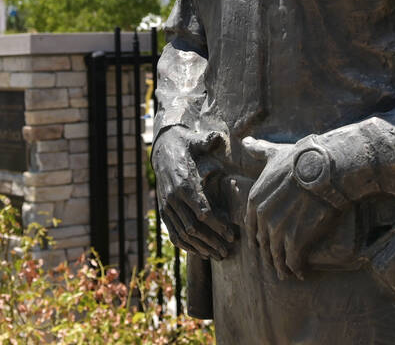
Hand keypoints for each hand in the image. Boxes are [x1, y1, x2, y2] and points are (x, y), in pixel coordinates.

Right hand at [151, 127, 233, 259]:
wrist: (162, 148)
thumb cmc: (186, 144)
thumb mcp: (197, 140)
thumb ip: (208, 141)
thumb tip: (219, 138)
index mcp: (184, 182)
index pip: (202, 211)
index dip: (218, 226)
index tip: (232, 234)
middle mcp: (173, 197)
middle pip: (194, 227)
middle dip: (212, 241)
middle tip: (228, 250)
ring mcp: (166, 205)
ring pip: (183, 234)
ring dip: (201, 247)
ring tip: (218, 255)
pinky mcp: (163, 210)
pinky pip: (173, 233)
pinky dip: (186, 246)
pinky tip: (200, 253)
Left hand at [242, 137, 343, 280]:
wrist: (327, 169)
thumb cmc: (303, 159)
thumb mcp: (275, 154)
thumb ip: (259, 151)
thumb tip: (245, 141)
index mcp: (254, 200)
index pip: (252, 226)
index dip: (259, 236)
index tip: (266, 243)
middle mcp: (262, 217)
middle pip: (263, 243)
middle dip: (269, 254)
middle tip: (276, 263)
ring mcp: (278, 230)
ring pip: (276, 256)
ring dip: (281, 267)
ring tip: (288, 273)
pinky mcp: (296, 241)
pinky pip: (293, 262)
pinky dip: (296, 269)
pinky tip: (302, 273)